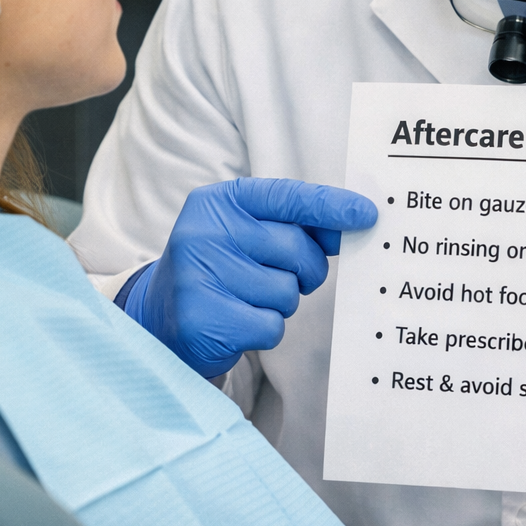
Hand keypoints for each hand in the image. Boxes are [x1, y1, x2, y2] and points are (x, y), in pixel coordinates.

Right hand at [125, 177, 376, 378]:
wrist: (159, 318)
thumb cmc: (219, 270)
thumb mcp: (245, 233)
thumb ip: (291, 224)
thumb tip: (351, 222)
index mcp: (218, 201)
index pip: (286, 196)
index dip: (329, 206)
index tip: (366, 214)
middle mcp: (205, 232)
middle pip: (296, 248)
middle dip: (306, 269)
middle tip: (284, 277)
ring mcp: (199, 276)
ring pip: (287, 292)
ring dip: (279, 303)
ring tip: (246, 300)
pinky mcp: (203, 320)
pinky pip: (271, 326)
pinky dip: (265, 329)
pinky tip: (237, 322)